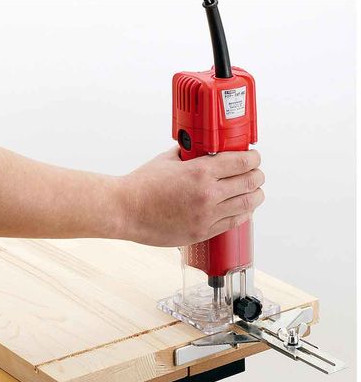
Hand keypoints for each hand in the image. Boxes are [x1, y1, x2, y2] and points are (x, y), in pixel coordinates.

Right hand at [117, 147, 264, 246]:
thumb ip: (188, 154)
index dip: (253, 157)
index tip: (253, 156)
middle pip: (251, 183)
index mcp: (200, 172)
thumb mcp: (167, 160)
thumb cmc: (141, 186)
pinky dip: (242, 214)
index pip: (243, 162)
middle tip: (255, 173)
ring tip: (253, 192)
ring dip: (254, 196)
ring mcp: (206, 216)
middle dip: (257, 176)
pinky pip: (232, 223)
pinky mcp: (201, 233)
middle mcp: (208, 195)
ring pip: (247, 205)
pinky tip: (241, 209)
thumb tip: (200, 149)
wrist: (125, 211)